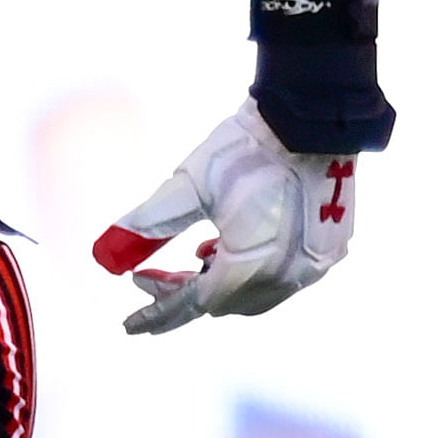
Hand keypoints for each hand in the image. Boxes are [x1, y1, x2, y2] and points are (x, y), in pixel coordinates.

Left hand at [91, 101, 354, 333]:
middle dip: (185, 293)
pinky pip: (286, 277)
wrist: (312, 116)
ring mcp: (316, 265)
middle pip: (224, 304)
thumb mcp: (189, 185)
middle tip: (153, 276)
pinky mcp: (332, 248)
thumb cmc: (246, 147)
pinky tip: (234, 246)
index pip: (193, 303)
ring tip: (198, 257)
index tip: (129, 322)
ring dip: (220, 284)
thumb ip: (148, 224)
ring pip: (256, 295)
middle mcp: (288, 276)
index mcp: (251, 266)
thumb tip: (105, 254)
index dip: (158, 312)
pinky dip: (254, 272)